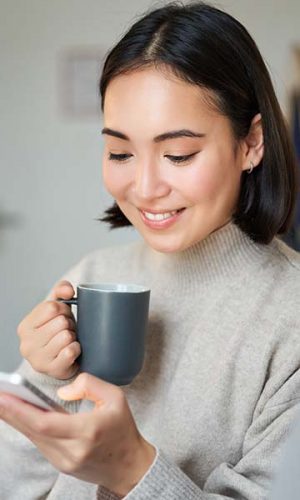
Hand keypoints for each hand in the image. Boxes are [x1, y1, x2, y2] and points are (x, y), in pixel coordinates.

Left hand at [0, 373, 155, 496]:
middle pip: (33, 431)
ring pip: (34, 437)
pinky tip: (18, 414)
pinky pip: (40, 443)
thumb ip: (90, 384)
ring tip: (3, 401)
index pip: (46, 423)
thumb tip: (61, 392)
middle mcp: (73, 450)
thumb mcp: (116, 397)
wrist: (129, 466)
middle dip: (10, 412)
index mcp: (88, 431)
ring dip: (15, 419)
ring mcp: (65, 461)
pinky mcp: (61, 465)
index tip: (5, 396)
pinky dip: (28, 427)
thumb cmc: (123, 428)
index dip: (21, 410)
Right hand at [18, 280, 80, 378]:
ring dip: (73, 337)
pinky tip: (72, 351)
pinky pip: (71, 351)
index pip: (52, 307)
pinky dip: (77, 349)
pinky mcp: (53, 370)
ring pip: (66, 336)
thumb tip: (69, 291)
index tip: (63, 316)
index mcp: (25, 326)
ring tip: (68, 341)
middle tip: (67, 331)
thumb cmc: (57, 332)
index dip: (64, 309)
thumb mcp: (55, 309)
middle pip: (61, 322)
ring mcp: (38, 359)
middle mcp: (27, 344)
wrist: (60, 361)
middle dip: (69, 324)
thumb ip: (60, 291)